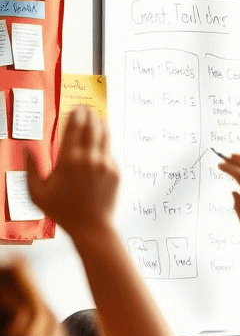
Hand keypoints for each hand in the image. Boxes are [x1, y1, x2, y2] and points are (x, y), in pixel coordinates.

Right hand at [25, 106, 118, 238]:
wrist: (92, 227)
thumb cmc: (62, 211)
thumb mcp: (37, 192)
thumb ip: (30, 168)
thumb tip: (27, 149)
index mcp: (69, 160)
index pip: (75, 127)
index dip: (77, 114)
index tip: (77, 108)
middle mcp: (89, 159)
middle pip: (93, 126)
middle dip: (90, 114)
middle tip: (87, 109)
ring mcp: (105, 164)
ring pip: (105, 136)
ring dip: (101, 124)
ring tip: (96, 119)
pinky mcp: (116, 172)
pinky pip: (110, 153)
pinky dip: (104, 147)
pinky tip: (98, 146)